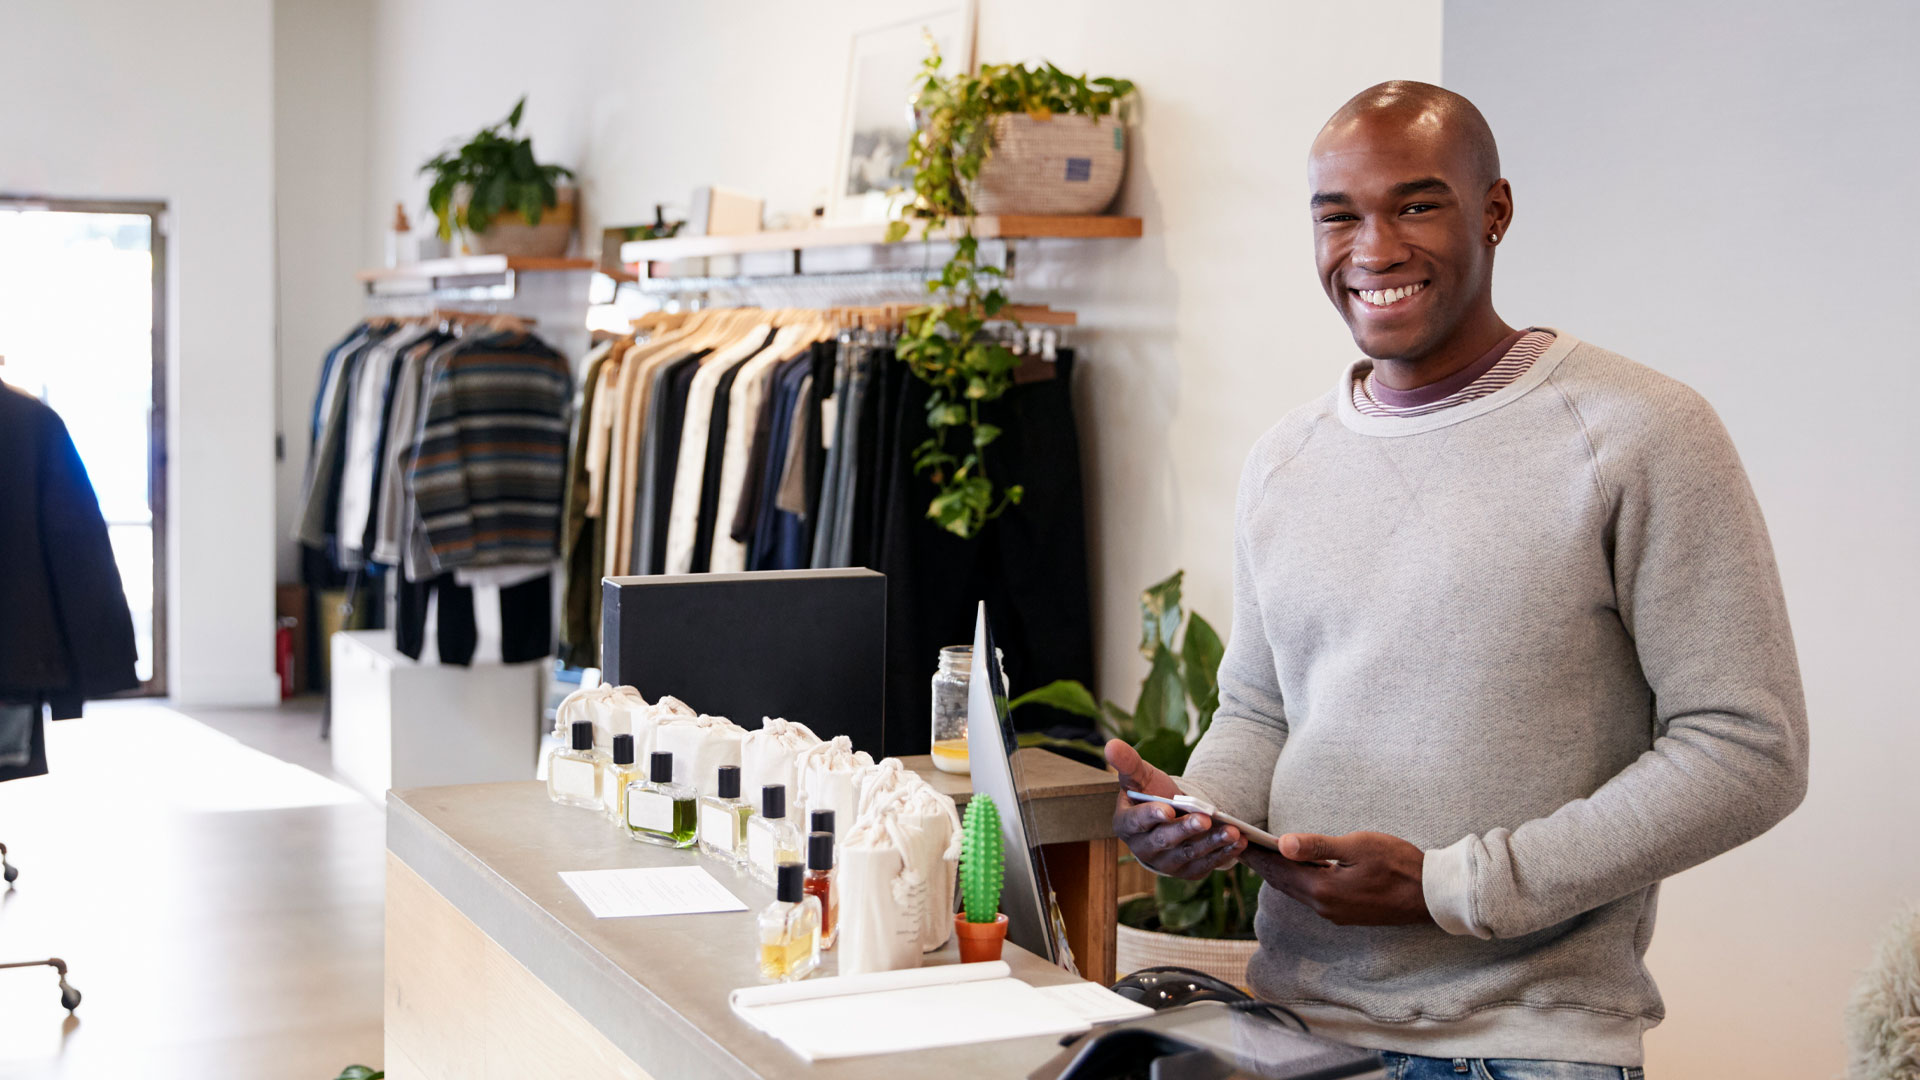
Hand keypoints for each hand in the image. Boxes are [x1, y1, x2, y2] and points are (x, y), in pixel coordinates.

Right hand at [1106, 739, 1246, 880]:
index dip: (1151, 816)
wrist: (1171, 817)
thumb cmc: (1152, 794)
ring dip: (1212, 843)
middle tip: (1205, 819)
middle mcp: (1144, 849)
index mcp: (1127, 825)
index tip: (1167, 809)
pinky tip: (1239, 841)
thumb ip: (1127, 762)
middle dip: (1186, 830)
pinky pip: (1206, 864)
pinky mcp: (1188, 870)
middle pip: (1165, 841)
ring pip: (1189, 854)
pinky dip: (1224, 853)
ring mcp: (1166, 863)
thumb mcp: (1140, 776)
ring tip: (1232, 831)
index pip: (1136, 822)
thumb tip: (1110, 744)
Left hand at [1240, 831, 1431, 926]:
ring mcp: (1335, 913)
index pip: (1278, 870)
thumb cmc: (1400, 865)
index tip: (1235, 840)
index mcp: (1323, 890)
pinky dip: (1295, 880)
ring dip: (1277, 873)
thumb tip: (1283, 843)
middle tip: (1239, 845)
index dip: (1255, 854)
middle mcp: (1324, 907)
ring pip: (1295, 890)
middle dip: (1260, 863)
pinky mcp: (1345, 913)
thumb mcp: (1358, 846)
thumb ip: (1318, 846)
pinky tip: (1294, 869)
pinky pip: (1310, 895)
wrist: (1432, 896)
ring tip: (1259, 855)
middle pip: (1282, 882)